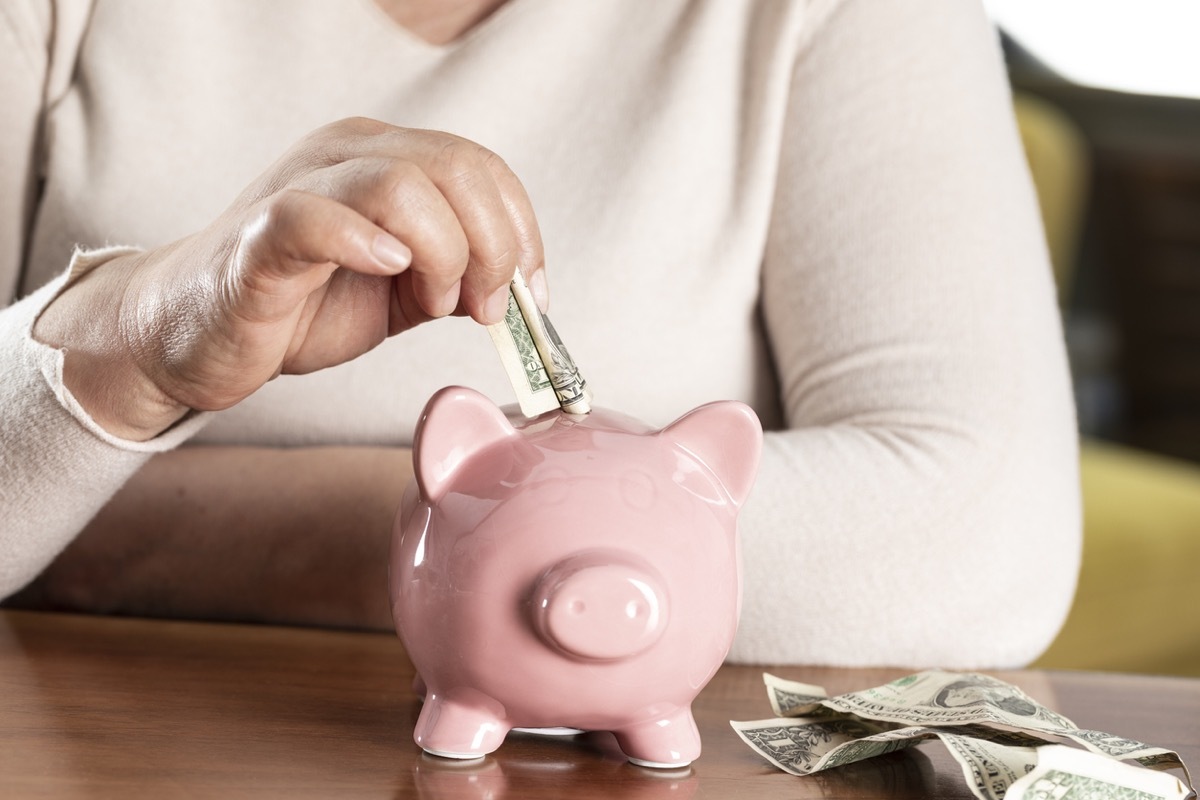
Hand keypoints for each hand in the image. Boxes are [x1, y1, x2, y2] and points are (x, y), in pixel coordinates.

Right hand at [34, 118, 544, 439]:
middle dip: (494, 248)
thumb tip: (522, 292)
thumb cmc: (299, 305)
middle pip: (457, 168)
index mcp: (386, 161)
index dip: (523, 232)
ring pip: (403, 185)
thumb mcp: (402, 289)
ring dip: (443, 254)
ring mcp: (302, 188)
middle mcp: (346, 157)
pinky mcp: (261, 236)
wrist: (200, 334)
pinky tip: (387, 269)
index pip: (483, 168)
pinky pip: (314, 217)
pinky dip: (363, 242)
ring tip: (431, 302)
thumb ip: (458, 277)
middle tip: (482, 308)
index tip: (529, 295)